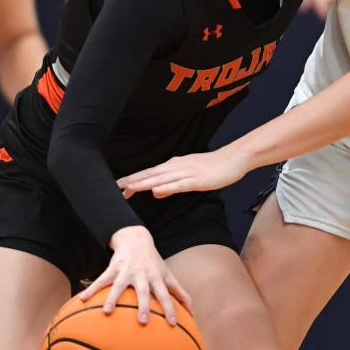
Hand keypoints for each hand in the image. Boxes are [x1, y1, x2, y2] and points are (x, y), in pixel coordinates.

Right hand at [78, 225, 192, 323]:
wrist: (136, 239)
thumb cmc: (154, 263)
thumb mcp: (168, 276)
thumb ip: (180, 294)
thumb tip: (192, 314)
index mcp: (157, 278)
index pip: (166, 296)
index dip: (170, 309)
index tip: (173, 324)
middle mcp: (142, 275)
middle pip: (144, 292)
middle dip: (144, 306)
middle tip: (143, 321)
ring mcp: (126, 272)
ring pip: (119, 286)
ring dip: (113, 298)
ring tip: (106, 312)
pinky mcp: (113, 269)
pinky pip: (101, 280)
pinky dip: (92, 290)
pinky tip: (82, 300)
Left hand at [118, 147, 251, 198]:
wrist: (235, 158)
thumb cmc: (214, 167)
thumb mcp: (190, 176)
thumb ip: (172, 183)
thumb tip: (155, 191)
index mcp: (174, 166)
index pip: (149, 174)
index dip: (133, 180)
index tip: (117, 187)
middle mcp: (177, 167)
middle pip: (150, 175)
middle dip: (132, 181)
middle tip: (114, 187)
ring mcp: (187, 173)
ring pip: (161, 179)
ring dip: (144, 183)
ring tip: (128, 188)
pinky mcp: (198, 180)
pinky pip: (180, 185)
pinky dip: (167, 188)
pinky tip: (156, 191)